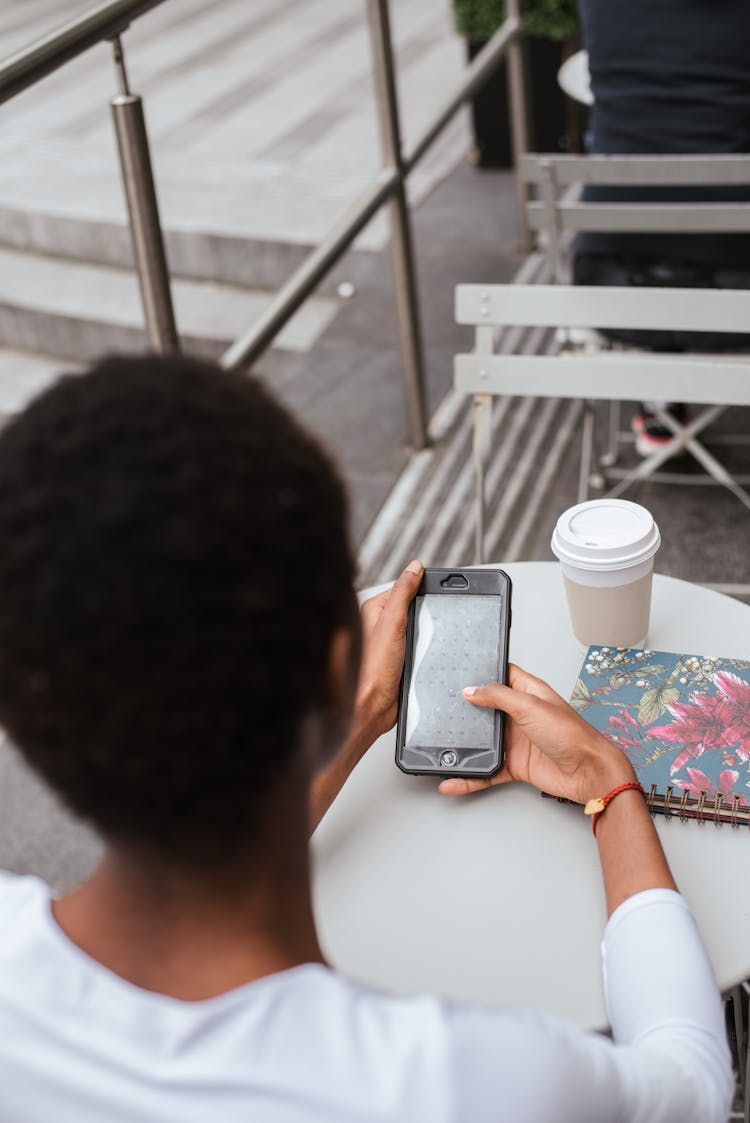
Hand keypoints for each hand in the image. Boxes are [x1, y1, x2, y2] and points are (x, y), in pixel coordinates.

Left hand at [353, 560, 422, 740]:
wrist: (372, 707)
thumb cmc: (373, 669)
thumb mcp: (392, 623)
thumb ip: (402, 593)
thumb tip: (414, 568)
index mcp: (374, 610)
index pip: (404, 588)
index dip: (422, 590)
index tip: (437, 593)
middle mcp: (381, 625)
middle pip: (415, 609)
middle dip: (426, 616)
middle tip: (427, 627)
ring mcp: (392, 643)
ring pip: (420, 630)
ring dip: (428, 637)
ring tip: (424, 646)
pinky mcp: (401, 660)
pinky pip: (421, 648)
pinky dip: (427, 651)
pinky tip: (426, 657)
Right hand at [438, 664, 634, 804]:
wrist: (588, 773)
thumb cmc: (572, 735)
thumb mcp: (530, 706)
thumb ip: (498, 696)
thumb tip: (471, 691)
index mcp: (528, 693)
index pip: (503, 676)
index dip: (484, 672)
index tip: (462, 671)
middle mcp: (521, 715)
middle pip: (487, 709)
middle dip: (467, 710)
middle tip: (442, 707)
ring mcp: (517, 741)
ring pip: (484, 741)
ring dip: (466, 745)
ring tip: (442, 745)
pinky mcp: (515, 765)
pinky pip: (487, 770)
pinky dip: (470, 777)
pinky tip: (454, 780)